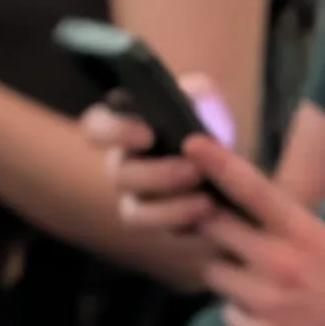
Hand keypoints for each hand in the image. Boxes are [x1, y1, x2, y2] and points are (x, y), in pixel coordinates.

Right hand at [83, 72, 237, 233]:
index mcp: (124, 127)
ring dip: (169, 208)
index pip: (96, 127)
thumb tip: (192, 95)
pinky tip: (208, 215)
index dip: (113, 131)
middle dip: (158, 174)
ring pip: (132, 211)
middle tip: (195, 170)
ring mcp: (133, 198)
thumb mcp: (206, 102)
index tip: (148, 134)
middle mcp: (121, 164)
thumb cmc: (206, 125)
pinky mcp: (154, 224)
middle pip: (119, 174)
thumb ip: (197, 93)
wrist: (228, 165)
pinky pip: (156, 232)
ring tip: (206, 201)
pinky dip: (181, 224)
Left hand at [184, 135, 324, 325]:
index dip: (219, 164)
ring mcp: (270, 302)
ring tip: (253, 280)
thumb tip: (238, 206)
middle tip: (222, 231)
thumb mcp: (324, 238)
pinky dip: (239, 313)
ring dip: (225, 273)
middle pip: (214, 228)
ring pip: (214, 272)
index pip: (253, 188)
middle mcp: (281, 261)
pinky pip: (227, 315)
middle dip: (209, 224)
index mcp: (302, 229)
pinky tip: (263, 313)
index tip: (192, 144)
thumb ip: (282, 224)